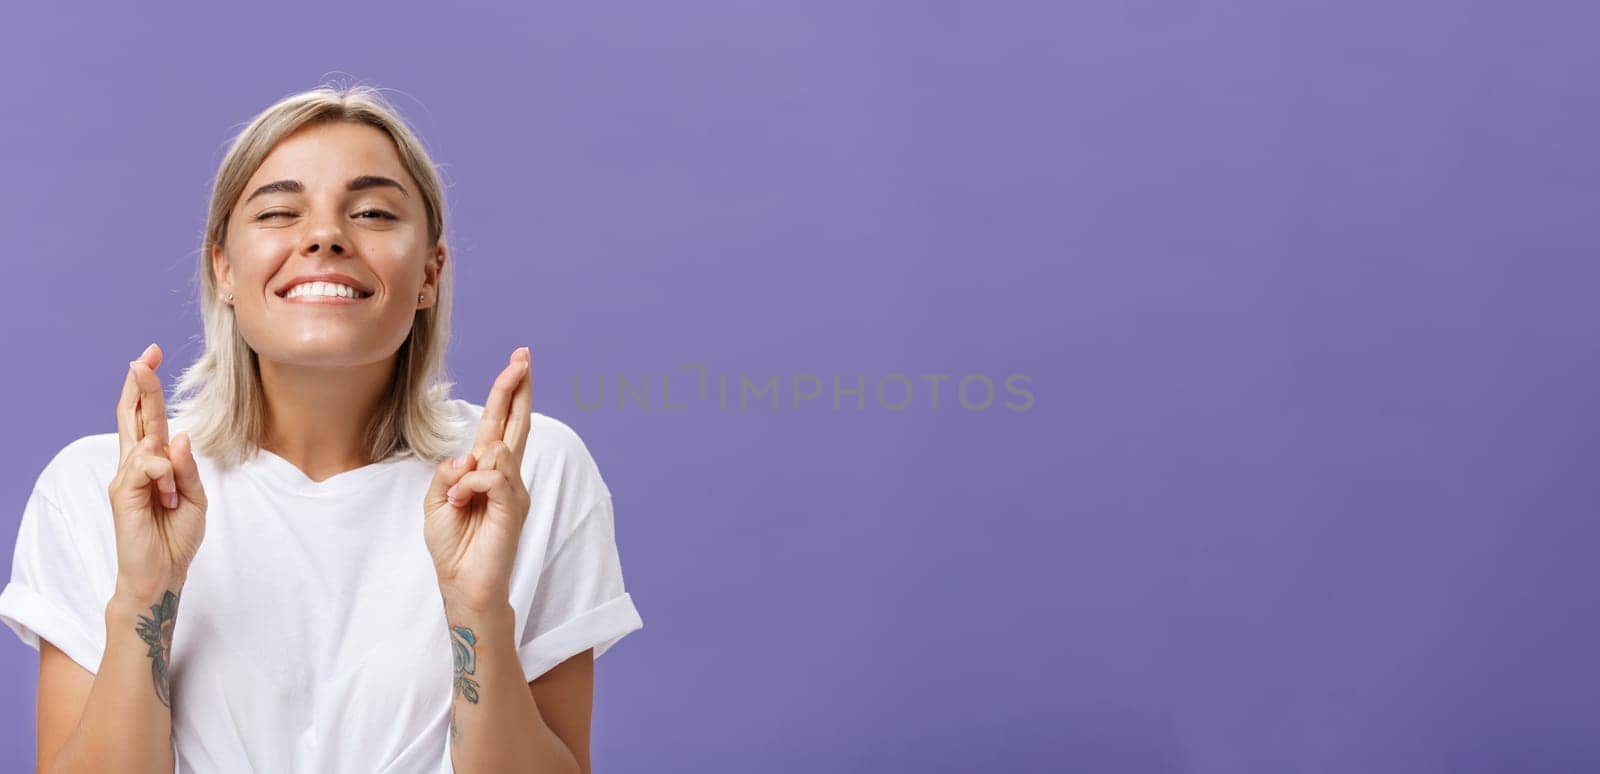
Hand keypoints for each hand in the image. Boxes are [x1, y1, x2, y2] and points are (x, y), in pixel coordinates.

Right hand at [109, 343, 207, 599]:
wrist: (161, 575)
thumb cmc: (176, 537)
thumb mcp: (195, 498)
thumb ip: (188, 468)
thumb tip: (180, 436)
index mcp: (153, 464)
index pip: (147, 418)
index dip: (148, 388)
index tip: (152, 355)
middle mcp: (135, 466)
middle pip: (134, 416)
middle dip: (141, 385)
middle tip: (145, 356)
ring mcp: (125, 478)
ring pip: (147, 444)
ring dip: (171, 468)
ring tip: (172, 500)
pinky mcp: (121, 494)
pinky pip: (146, 467)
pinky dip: (164, 477)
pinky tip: (166, 498)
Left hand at [424, 347, 533, 611]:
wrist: (464, 584)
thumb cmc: (453, 547)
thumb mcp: (435, 502)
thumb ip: (448, 473)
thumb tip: (471, 456)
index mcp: (486, 472)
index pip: (500, 424)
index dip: (508, 393)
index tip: (518, 363)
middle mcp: (505, 476)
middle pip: (515, 423)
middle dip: (517, 388)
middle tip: (523, 356)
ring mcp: (514, 490)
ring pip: (497, 450)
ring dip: (467, 473)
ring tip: (457, 502)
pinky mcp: (514, 505)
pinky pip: (492, 475)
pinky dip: (470, 487)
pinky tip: (462, 505)